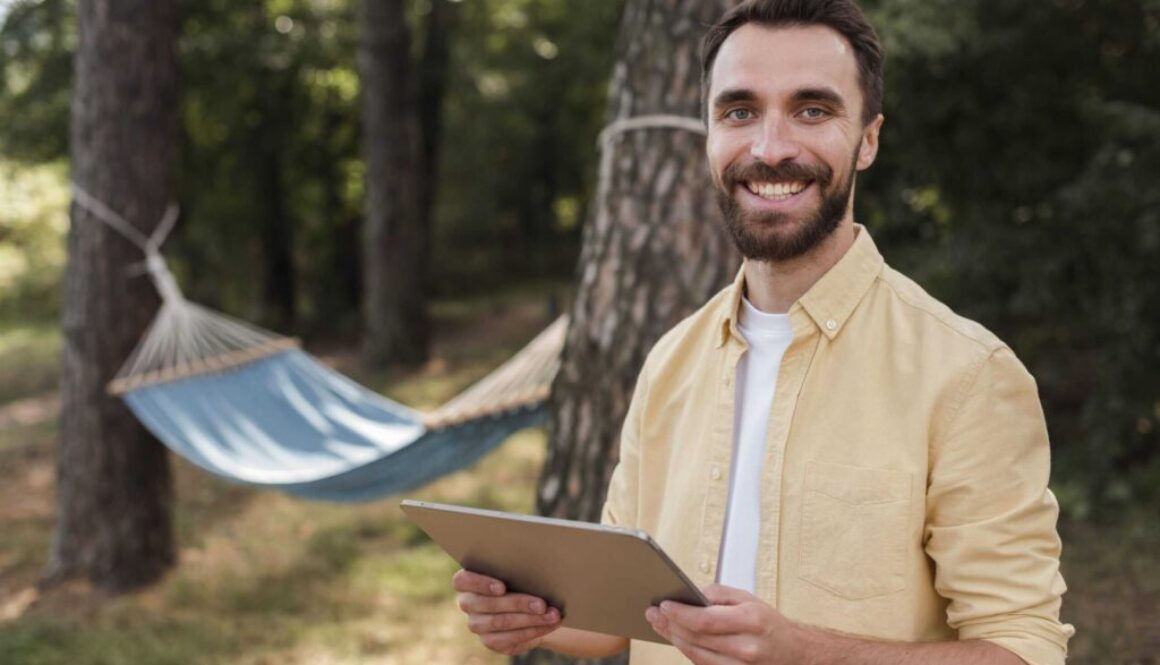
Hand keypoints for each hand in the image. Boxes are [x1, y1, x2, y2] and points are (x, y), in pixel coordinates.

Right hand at [452, 569, 562, 655]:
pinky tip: (548, 625)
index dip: (480, 584)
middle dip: (518, 603)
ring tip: (552, 615)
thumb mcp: (517, 570)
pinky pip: (510, 638)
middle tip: (542, 604)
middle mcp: (468, 603)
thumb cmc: (522, 580)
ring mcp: (477, 624)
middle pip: (488, 604)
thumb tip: (537, 558)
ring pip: (501, 622)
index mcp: (468, 581)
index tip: (502, 587)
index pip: (462, 581)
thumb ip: (517, 565)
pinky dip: (533, 631)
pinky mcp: (490, 641)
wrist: (529, 608)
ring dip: (530, 619)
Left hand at [645, 584, 798, 663]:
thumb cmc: (770, 624)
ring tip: (661, 626)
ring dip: (675, 640)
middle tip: (653, 614)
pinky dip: (690, 652)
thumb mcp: (749, 599)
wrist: (797, 654)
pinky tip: (679, 640)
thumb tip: (692, 595)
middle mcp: (746, 647)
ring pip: (697, 656)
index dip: (680, 614)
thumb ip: (720, 594)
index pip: (705, 620)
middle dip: (670, 626)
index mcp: (750, 621)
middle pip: (696, 639)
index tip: (663, 606)